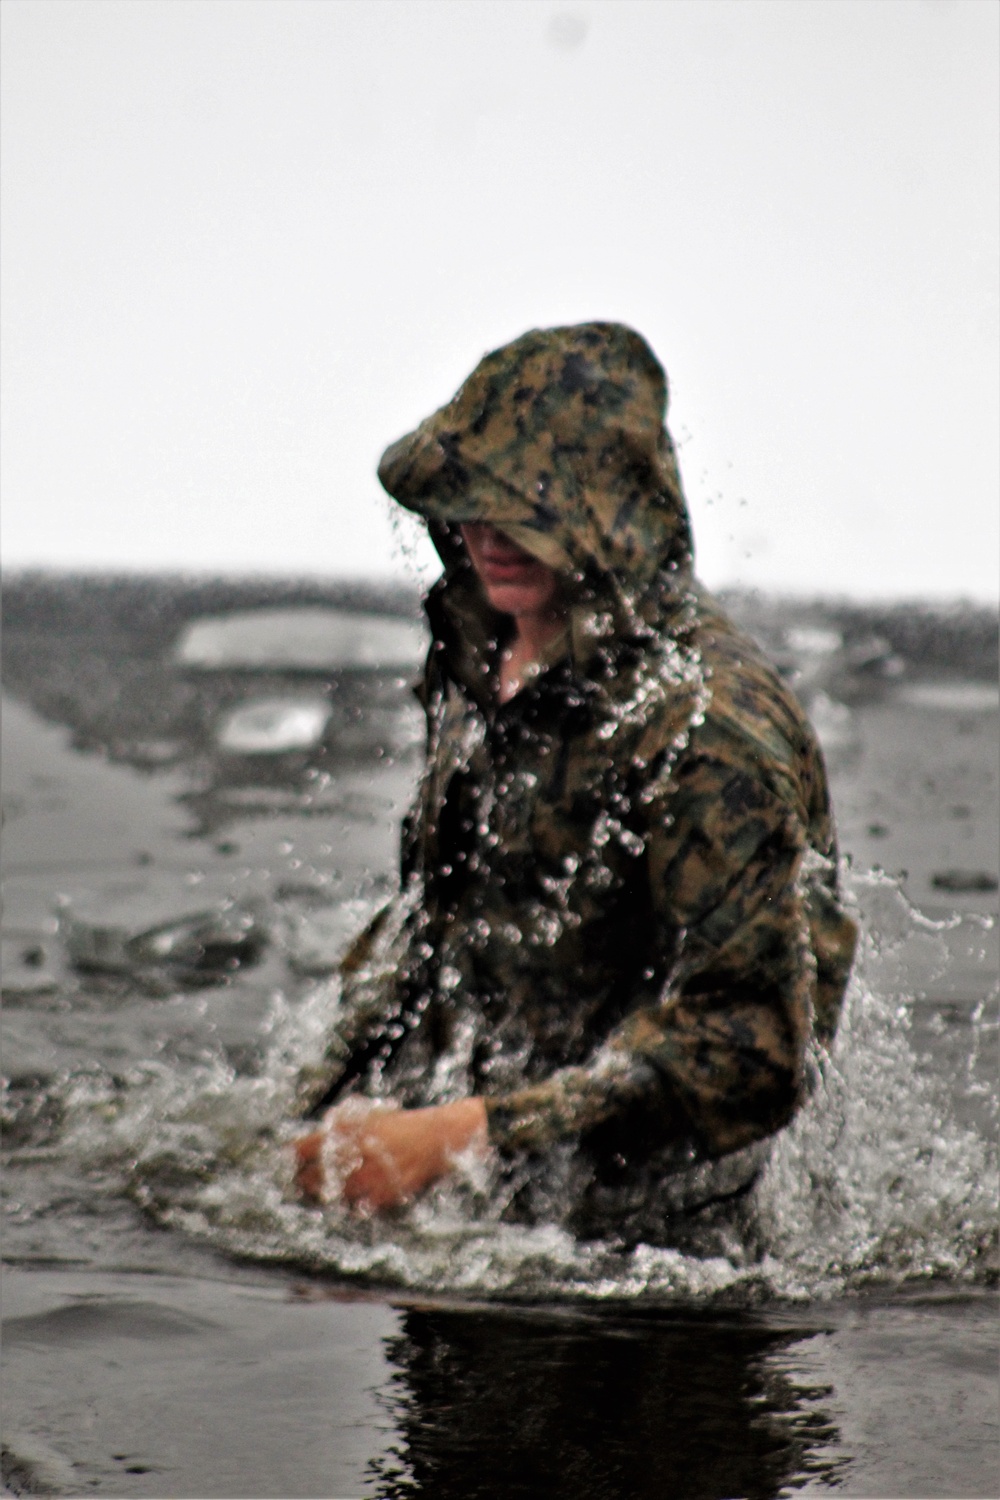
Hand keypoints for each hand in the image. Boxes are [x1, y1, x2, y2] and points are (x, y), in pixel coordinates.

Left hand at [293, 1096, 487, 1210]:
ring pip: (331, 1195)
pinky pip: (355, 1206)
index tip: (290, 1159)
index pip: (305, 1148)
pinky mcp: (381, 1197)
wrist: (437, 1138)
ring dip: (324, 1193)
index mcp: (348, 1133)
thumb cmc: (403, 1123)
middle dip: (304, 1178)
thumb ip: (342, 1125)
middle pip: (313, 1177)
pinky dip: (351, 1203)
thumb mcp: (369, 1115)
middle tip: (301, 1180)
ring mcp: (367, 1179)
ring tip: (321, 1193)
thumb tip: (318, 1136)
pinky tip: (350, 1198)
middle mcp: (354, 1157)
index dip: (294, 1155)